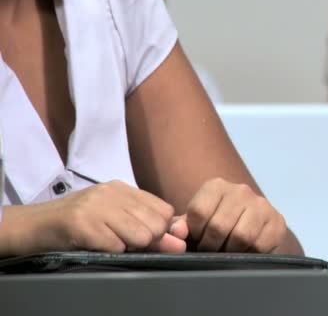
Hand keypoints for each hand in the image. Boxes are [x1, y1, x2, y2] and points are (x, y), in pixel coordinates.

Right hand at [4, 180, 185, 254]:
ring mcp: (97, 206)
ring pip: (141, 236)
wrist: (36, 224)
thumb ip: (147, 227)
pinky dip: (110, 252)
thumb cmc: (78, 223)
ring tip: (108, 241)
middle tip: (122, 240)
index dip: (159, 229)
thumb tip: (180, 244)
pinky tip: (95, 245)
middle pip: (156, 225)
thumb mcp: (115, 218)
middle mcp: (112, 192)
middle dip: (146, 241)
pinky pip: (117, 247)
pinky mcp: (83, 224)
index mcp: (123, 188)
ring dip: (128, 247)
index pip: (165, 211)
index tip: (143, 235)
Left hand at [183, 178, 286, 252]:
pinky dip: (250, 253)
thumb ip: (182, 226)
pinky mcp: (278, 221)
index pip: (198, 211)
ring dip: (231, 250)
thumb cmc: (218, 224)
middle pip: (218, 226)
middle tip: (212, 250)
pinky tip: (246, 250)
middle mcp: (240, 190)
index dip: (195, 233)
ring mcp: (261, 204)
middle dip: (211, 245)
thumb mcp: (196, 223)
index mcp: (216, 186)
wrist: (253, 226)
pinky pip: (260, 245)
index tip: (198, 239)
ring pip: (241, 236)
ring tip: (228, 250)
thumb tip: (177, 232)